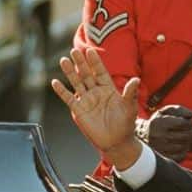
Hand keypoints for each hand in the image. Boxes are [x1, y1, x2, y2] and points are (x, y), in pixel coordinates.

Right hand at [51, 48, 140, 169]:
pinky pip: (68, 98)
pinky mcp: (79, 110)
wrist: (116, 141)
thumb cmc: (125, 123)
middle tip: (74, 50)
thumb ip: (130, 93)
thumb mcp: (129, 107)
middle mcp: (96, 92)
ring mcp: (87, 100)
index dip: (95, 62)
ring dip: (70, 72)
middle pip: (86, 74)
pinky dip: (62, 91)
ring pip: (76, 83)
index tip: (90, 50)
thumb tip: (136, 80)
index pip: (100, 72)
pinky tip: (55, 82)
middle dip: (81, 63)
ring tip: (64, 60)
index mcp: (109, 89)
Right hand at [136, 105, 191, 162]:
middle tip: (186, 130)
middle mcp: (159, 136)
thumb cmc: (157, 121)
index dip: (189, 122)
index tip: (186, 122)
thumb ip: (180, 110)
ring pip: (185, 145)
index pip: (185, 123)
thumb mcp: (165, 111)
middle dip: (190, 131)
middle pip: (187, 135)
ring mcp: (161, 149)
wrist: (140, 137)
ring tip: (181, 137)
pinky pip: (182, 155)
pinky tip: (178, 145)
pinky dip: (183, 150)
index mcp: (160, 123)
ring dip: (187, 141)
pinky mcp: (163, 158)